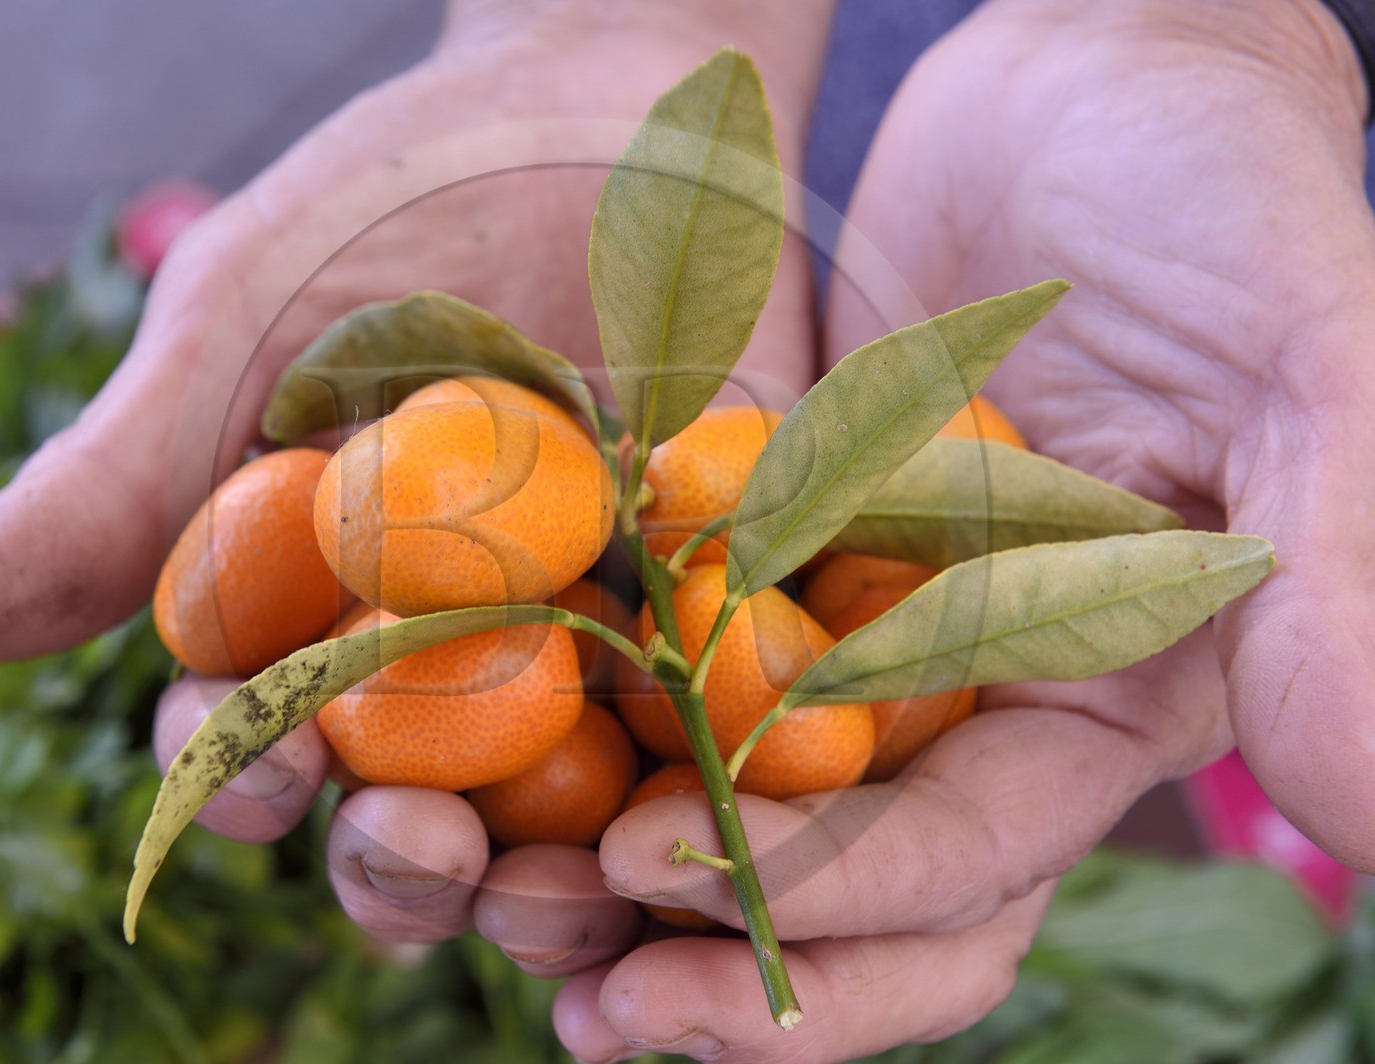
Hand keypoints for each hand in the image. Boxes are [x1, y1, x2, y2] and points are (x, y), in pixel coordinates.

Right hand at [0, 0, 831, 1035]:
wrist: (623, 103)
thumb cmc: (406, 198)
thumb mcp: (251, 316)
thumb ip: (122, 473)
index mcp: (305, 616)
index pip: (251, 739)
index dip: (238, 779)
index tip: (254, 780)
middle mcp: (444, 667)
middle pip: (408, 822)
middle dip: (403, 866)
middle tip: (421, 858)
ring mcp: (593, 658)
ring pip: (562, 829)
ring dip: (558, 884)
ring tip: (564, 889)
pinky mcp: (728, 630)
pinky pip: (727, 745)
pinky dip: (718, 794)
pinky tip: (719, 819)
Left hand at [561, 1, 1374, 1058]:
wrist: (1085, 77)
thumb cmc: (1227, 193)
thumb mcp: (1307, 361)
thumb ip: (1344, 578)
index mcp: (1104, 699)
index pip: (971, 860)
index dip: (833, 905)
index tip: (669, 892)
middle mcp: (975, 697)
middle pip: (850, 894)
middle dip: (729, 968)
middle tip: (588, 1008)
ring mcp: (854, 626)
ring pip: (737, 807)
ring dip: (626, 885)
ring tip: (496, 912)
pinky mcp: (758, 550)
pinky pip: (664, 663)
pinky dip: (586, 722)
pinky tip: (484, 759)